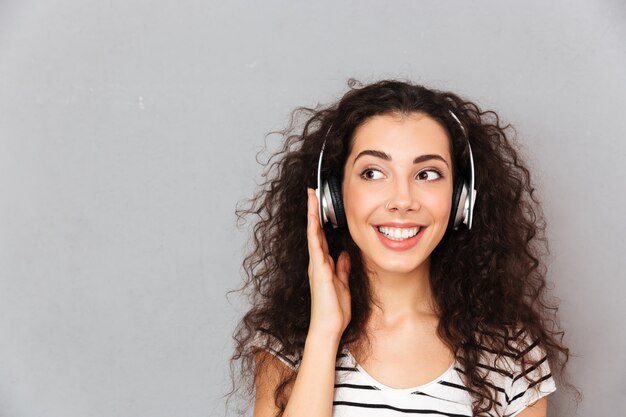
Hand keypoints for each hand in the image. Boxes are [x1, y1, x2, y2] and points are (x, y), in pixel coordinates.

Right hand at [306, 188, 351, 338]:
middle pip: (315, 230)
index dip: (320, 220)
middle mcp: (317, 262)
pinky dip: (314, 229)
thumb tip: (344, 255)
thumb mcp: (343, 285)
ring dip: (312, 213)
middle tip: (312, 191)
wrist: (329, 327)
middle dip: (313, 210)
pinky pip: (315, 244)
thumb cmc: (335, 311)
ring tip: (311, 195)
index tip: (320, 204)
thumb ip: (342, 269)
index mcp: (324, 265)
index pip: (321, 237)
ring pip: (313, 232)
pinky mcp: (319, 269)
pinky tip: (314, 217)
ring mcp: (316, 264)